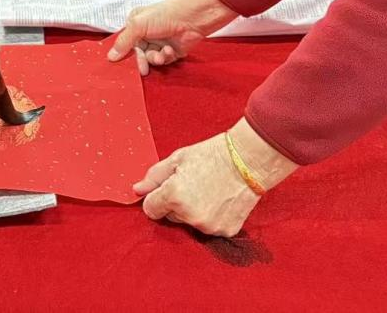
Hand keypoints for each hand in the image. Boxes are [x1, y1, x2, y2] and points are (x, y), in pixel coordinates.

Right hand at [107, 0, 236, 74]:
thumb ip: (124, 42)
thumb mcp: (138, 25)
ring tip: (161, 55)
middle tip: (142, 68)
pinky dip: (166, 57)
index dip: (124, 53)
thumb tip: (111, 56)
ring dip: (155, 58)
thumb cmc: (165, 15)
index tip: (121, 63)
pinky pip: (163, 61)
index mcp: (136, 24)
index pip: (125, 42)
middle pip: (137, 53)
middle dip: (141, 60)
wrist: (191, 19)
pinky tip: (170, 50)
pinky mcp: (170, 51)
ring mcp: (159, 42)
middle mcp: (146, 33)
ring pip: (150, 59)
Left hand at [134, 120, 295, 235]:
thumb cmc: (212, 155)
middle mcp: (190, 215)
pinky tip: (220, 200)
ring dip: (194, 211)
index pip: (150, 210)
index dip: (156, 198)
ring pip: (190, 223)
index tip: (166, 189)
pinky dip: (212, 217)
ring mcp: (208, 226)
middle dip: (176, 203)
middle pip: (171, 217)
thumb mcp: (178, 159)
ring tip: (209, 190)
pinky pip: (209, 228)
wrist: (249, 160)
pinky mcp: (225, 231)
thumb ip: (154, 176)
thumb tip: (137, 189)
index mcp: (174, 196)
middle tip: (193, 184)